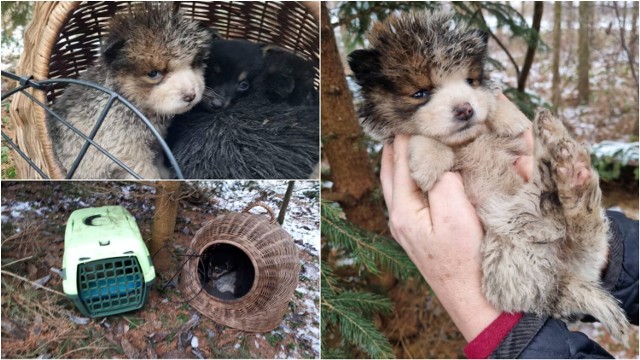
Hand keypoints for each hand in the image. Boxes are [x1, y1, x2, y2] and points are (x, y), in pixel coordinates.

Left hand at [380, 134, 499, 340]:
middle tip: (404, 119)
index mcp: (404, 210)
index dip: (409, 134)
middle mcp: (399, 216)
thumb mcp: (457, 216)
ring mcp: (407, 225)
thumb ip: (443, 180)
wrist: (475, 302)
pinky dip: (411, 175)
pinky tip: (421, 169)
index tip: (414, 111)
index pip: (401, 160)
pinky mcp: (419, 232)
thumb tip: (436, 153)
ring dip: (401, 157)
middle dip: (398, 143)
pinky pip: (408, 194)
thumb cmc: (468, 260)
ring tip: (406, 137)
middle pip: (391, 169)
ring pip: (396, 182)